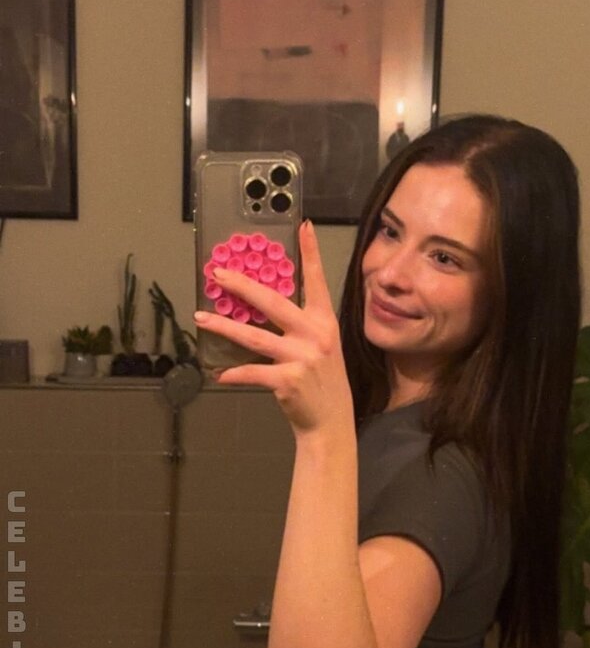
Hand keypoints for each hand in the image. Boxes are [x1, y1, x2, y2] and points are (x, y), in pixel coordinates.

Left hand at [193, 221, 353, 436]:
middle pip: (272, 303)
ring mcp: (301, 357)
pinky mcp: (287, 380)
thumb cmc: (322, 380)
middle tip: (219, 273)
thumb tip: (264, 303)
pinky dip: (234, 374)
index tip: (304, 227)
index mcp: (324, 322)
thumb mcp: (321, 346)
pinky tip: (220, 374)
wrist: (331, 420)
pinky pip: (252, 372)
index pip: (316, 282)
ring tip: (201, 317)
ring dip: (223, 327)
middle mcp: (315, 335)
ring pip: (253, 337)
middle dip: (242, 285)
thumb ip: (300, 325)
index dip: (310, 254)